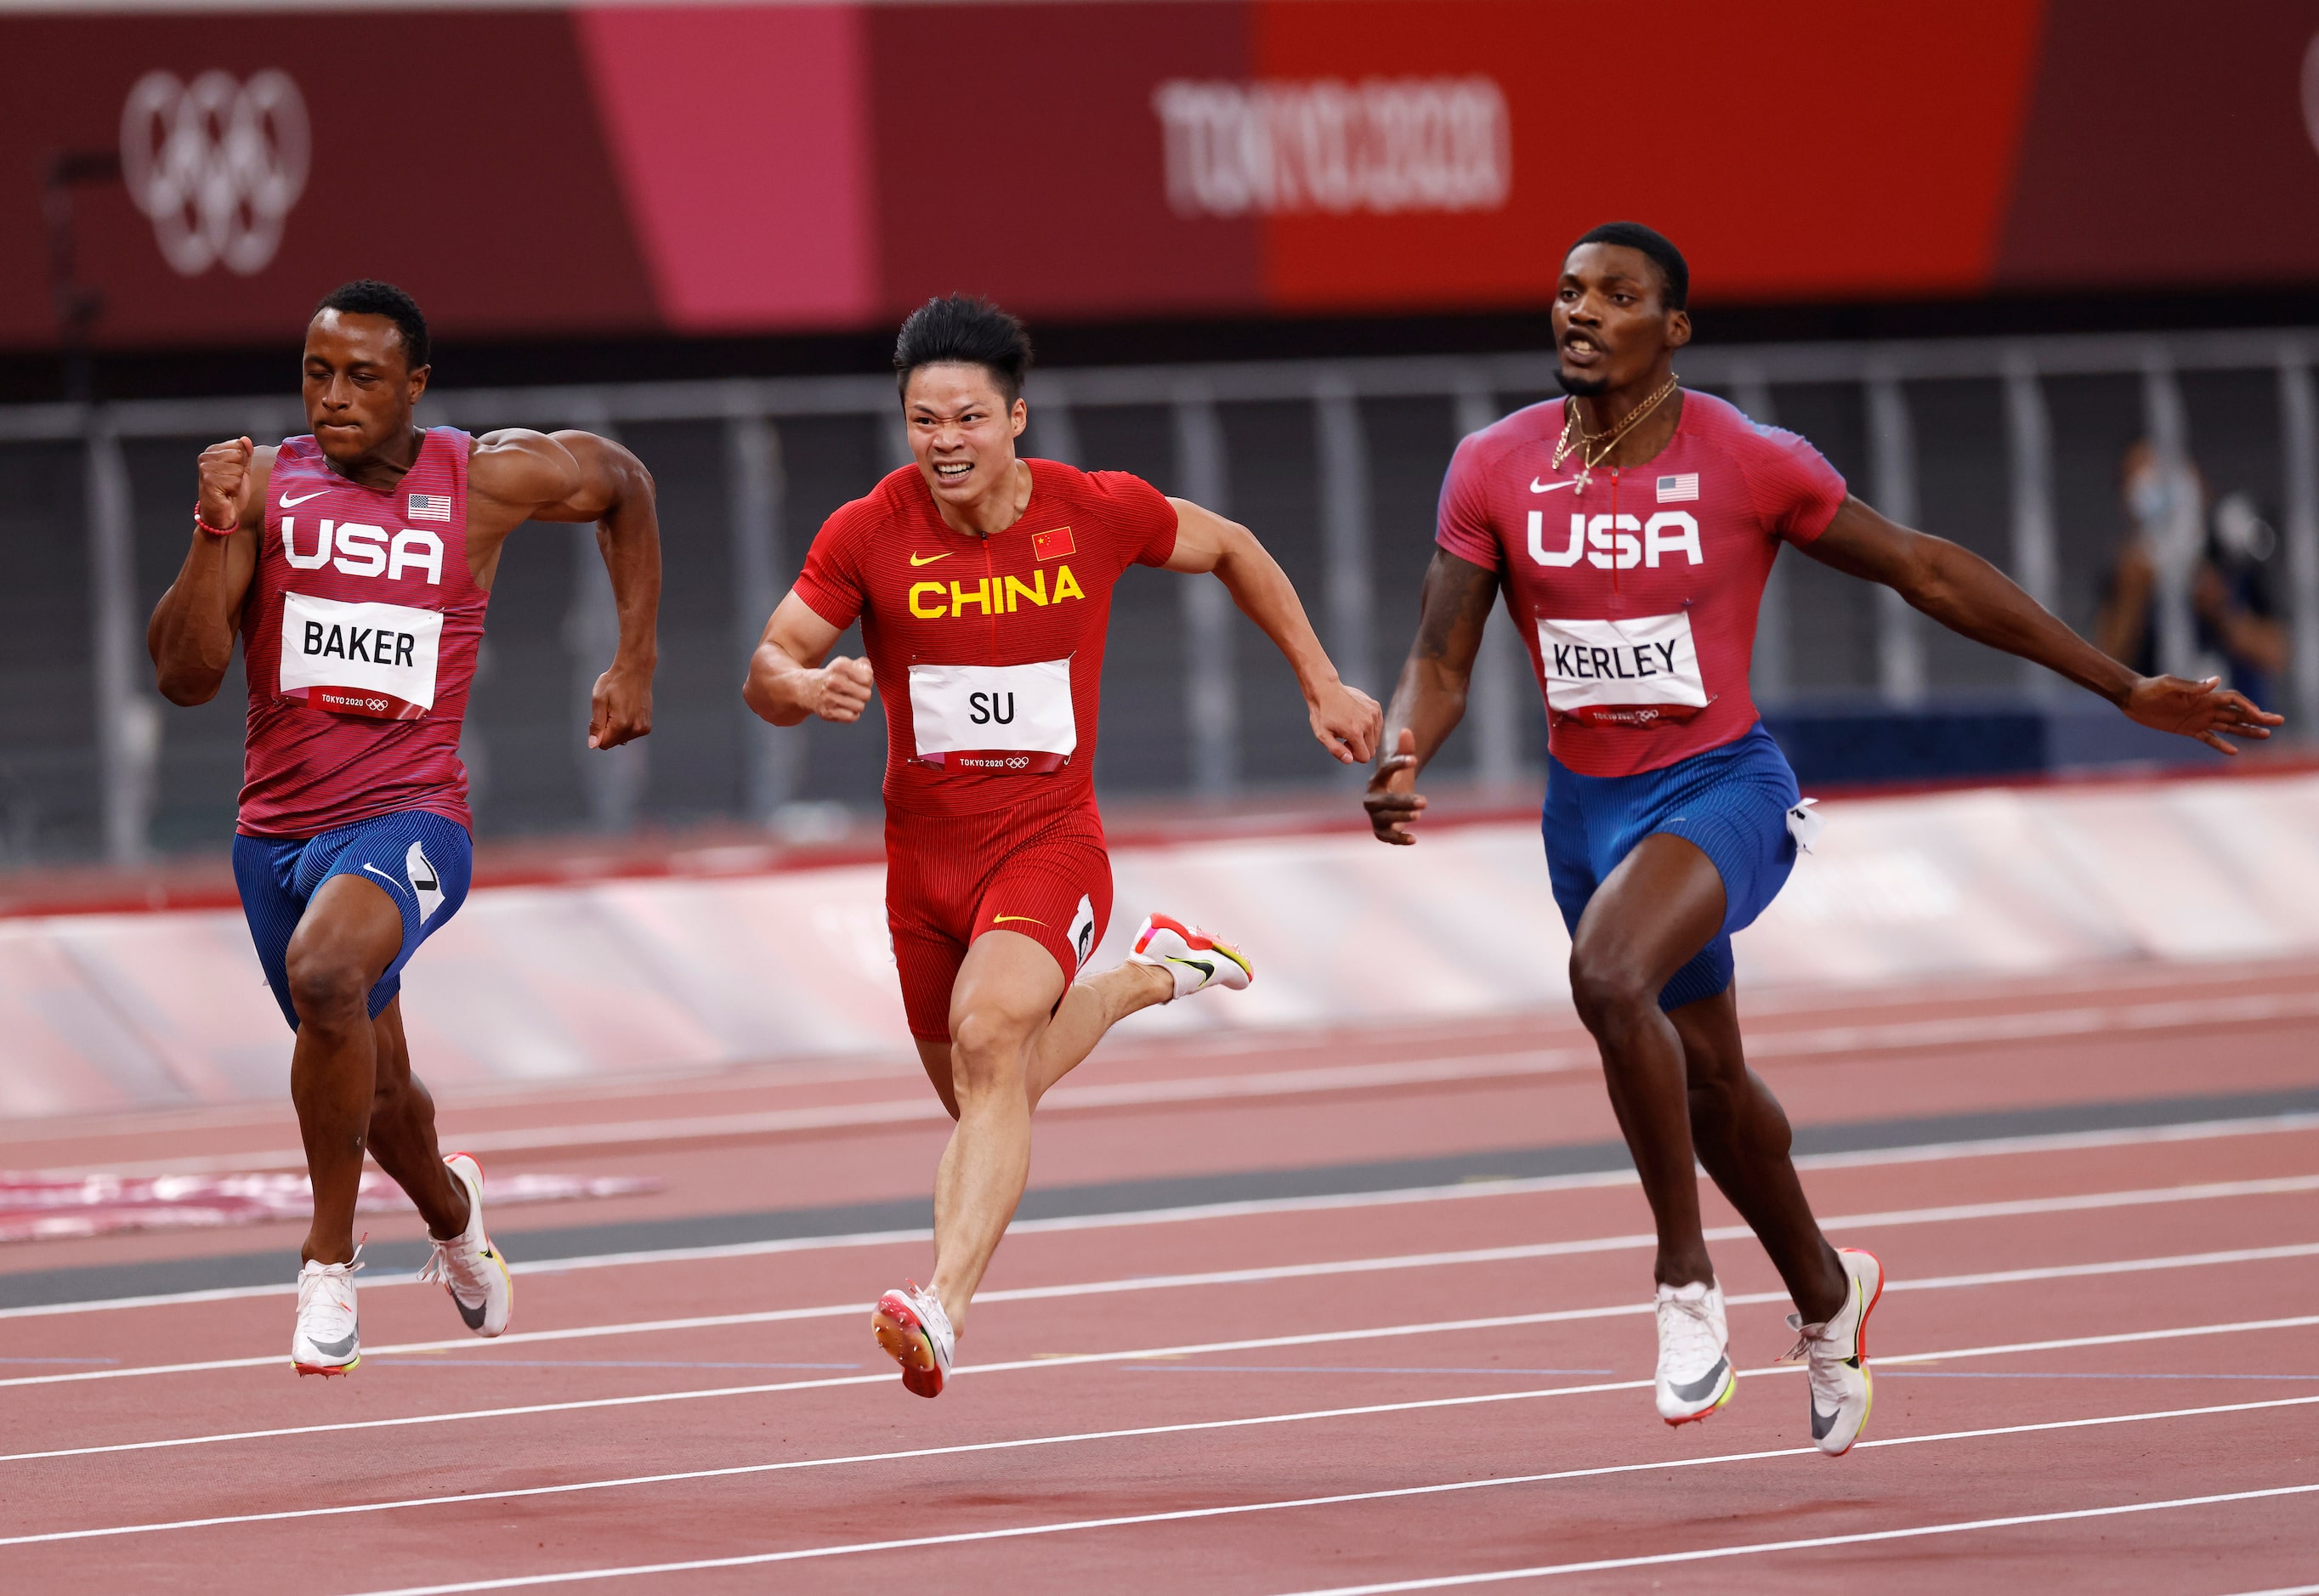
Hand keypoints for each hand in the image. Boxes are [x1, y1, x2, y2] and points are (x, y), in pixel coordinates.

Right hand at [197, 436, 253, 529]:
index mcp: (212, 452)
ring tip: (227, 489)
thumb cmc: (230, 494)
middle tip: (230, 483)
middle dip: (240, 472)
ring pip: (237, 469)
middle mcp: (205, 458)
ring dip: (237, 483)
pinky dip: (235, 490)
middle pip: (238, 455)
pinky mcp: (208, 481)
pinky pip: (235, 481)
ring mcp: (205, 469)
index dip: (241, 463)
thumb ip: (245, 454)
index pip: (239, 446)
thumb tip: (245, 439)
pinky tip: (225, 494)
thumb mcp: (241, 471)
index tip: (232, 474)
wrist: (221, 515)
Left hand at [589, 661, 653, 748]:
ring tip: (620, 707)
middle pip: (613, 742)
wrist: (635, 670)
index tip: (602, 714)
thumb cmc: (614, 682)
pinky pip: (631, 733)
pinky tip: (628, 709)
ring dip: (618, 728)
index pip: (603, 744)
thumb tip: (593, 745)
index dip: (598, 732)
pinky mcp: (647, 726)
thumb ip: (596, 725)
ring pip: (622, 739)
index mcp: (621, 724)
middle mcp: (635, 729)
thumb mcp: (598, 700)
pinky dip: (627, 725)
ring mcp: (643, 728)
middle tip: (611, 709)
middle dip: (608, 730)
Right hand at [813, 656, 875, 722]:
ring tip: (849, 699)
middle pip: (866, 694)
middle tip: (855, 691)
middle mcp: (833, 681)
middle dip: (864, 694)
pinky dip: (851, 714)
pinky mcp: (828, 712)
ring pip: (860, 706)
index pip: (867, 678)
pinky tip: (845, 707)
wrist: (806, 689)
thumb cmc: (830, 677)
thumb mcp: (844, 665)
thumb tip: (868, 670)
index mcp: (839, 666)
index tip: (861, 680)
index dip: (868, 681)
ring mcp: (830, 698)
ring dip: (857, 705)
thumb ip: (861, 664)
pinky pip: (852, 717)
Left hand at [1308, 678, 1382, 764]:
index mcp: (1355, 732)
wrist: (1326, 690)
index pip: (1366, 757)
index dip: (1354, 755)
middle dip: (1360, 747)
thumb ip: (1336, 751)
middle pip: (1372, 749)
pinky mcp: (1376, 707)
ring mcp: (1373, 714)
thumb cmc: (1322, 713)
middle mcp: (1368, 723)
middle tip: (1346, 737)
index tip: (1344, 745)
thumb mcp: (1322, 735)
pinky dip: (1369, 727)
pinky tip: (1356, 719)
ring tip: (1351, 727)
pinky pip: (1378, 726)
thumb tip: (1350, 760)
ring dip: (1365, 737)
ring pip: (1376, 738)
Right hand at [1363, 728, 1425, 843]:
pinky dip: (1399, 839)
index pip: (1385, 771)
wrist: (1388, 804)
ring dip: (1402, 817)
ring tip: (1419, 815)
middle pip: (1386, 800)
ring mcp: (1375, 816)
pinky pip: (1387, 836)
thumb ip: (1404, 750)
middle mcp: (1371, 799)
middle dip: (1404, 801)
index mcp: (1376, 781)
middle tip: (1425, 801)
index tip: (1415, 760)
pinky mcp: (1380, 831)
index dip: (1398, 764)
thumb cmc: (1395, 783)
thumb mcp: (1400, 767)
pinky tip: (1414, 838)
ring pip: (1386, 818)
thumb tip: (1406, 730)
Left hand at [2122, 673, 2282, 754]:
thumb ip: (2191, 686)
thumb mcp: (2168, 685)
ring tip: (2266, 735)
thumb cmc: (2149, 688)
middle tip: (2279, 722)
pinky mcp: (2188, 729)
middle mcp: (2205, 707)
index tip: (2260, 716)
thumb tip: (2215, 681)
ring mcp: (2198, 719)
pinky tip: (2234, 751)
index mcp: (2204, 696)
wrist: (2132, 698)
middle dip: (2258, 717)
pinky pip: (2209, 738)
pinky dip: (2221, 745)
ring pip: (2229, 726)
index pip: (2234, 700)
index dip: (2249, 707)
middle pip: (2238, 713)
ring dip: (2247, 730)